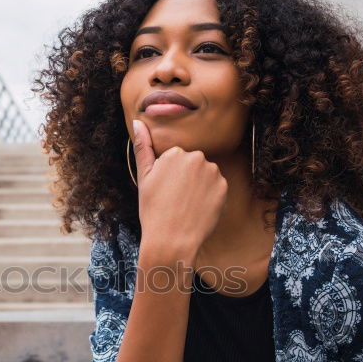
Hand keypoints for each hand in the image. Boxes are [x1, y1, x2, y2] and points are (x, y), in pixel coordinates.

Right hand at [130, 118, 227, 262]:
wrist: (171, 240)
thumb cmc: (153, 210)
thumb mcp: (143, 177)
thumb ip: (143, 147)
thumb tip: (138, 121)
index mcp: (175, 152)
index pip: (176, 159)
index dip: (170, 177)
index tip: (165, 192)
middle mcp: (196, 157)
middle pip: (193, 165)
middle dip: (186, 179)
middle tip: (174, 200)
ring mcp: (212, 172)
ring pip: (206, 176)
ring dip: (200, 187)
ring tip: (186, 206)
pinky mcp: (224, 187)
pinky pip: (217, 188)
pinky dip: (210, 197)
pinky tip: (198, 209)